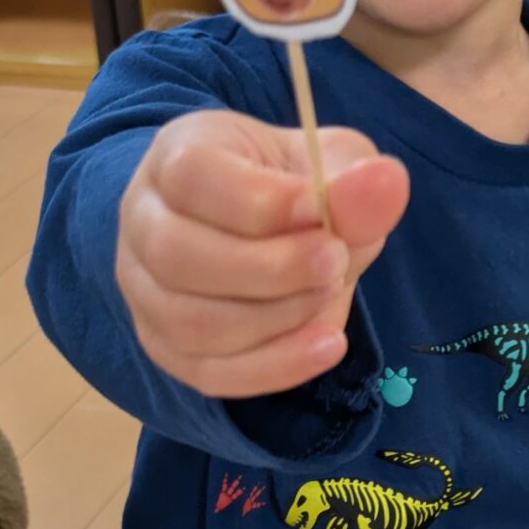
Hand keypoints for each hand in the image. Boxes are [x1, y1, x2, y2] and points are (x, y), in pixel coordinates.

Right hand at [117, 110, 409, 398]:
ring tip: (328, 294)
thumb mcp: (332, 163)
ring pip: (191, 323)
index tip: (319, 209)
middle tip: (335, 260)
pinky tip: (327, 346)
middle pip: (179, 256)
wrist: (267, 230)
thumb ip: (353, 179)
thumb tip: (385, 184)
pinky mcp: (166, 347)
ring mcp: (145, 291)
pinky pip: (209, 373)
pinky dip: (275, 367)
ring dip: (276, 318)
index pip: (192, 177)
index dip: (261, 202)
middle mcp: (143, 222)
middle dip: (270, 269)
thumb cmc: (291, 186)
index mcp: (175, 156)